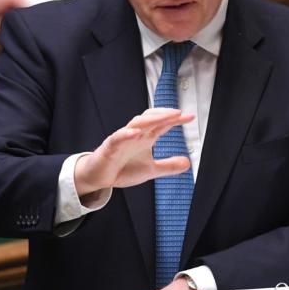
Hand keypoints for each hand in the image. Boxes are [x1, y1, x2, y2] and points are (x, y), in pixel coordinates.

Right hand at [74, 108, 193, 196]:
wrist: (99, 176)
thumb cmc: (122, 168)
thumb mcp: (150, 170)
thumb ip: (168, 166)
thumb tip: (187, 162)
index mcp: (145, 138)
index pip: (162, 124)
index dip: (175, 120)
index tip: (190, 117)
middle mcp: (135, 134)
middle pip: (150, 118)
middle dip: (164, 114)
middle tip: (178, 113)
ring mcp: (122, 138)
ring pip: (136, 124)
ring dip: (150, 119)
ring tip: (164, 117)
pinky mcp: (110, 146)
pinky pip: (118, 137)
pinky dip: (126, 134)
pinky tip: (135, 132)